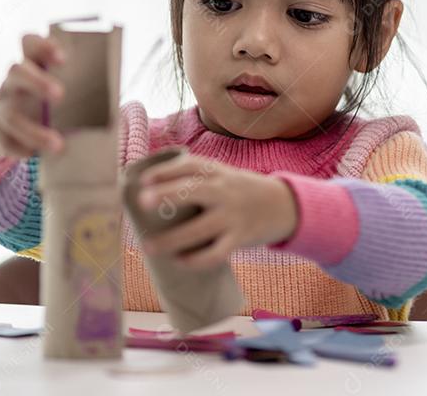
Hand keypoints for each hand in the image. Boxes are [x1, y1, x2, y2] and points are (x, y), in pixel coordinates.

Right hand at [0, 33, 66, 158]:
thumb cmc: (39, 102)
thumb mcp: (53, 88)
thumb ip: (77, 84)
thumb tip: (124, 97)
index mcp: (30, 65)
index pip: (29, 44)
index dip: (42, 46)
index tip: (62, 58)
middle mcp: (11, 82)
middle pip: (16, 71)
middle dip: (37, 81)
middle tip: (60, 95)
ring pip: (9, 115)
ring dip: (33, 131)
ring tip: (58, 145)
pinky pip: (2, 141)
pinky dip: (20, 149)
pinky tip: (35, 155)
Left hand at [137, 153, 297, 269]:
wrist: (284, 205)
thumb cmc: (240, 190)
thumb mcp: (223, 175)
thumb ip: (194, 179)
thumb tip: (148, 190)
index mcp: (217, 172)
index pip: (190, 166)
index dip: (165, 171)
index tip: (143, 180)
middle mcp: (224, 191)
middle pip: (193, 190)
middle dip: (167, 194)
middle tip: (142, 201)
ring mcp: (232, 216)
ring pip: (199, 229)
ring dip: (172, 240)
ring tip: (148, 247)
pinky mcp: (240, 238)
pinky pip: (215, 253)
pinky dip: (195, 260)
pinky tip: (179, 261)